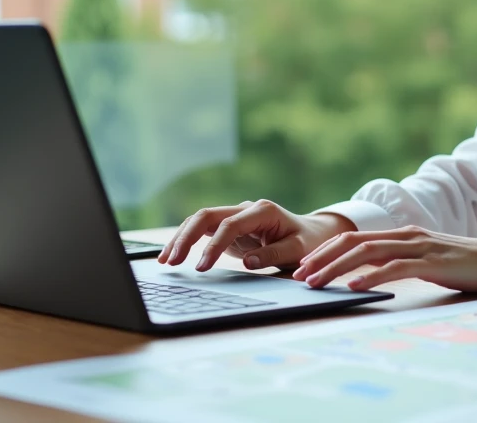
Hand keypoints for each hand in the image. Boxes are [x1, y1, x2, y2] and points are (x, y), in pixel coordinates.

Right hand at [157, 199, 356, 271]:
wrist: (312, 234)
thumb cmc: (307, 242)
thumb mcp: (298, 250)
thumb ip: (274, 255)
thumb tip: (248, 262)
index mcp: (263, 211)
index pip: (230, 225)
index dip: (213, 246)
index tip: (202, 268)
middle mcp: (246, 208)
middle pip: (207, 215)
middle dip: (187, 237)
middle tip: (171, 261)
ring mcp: (236, 215)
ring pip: (200, 220)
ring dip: (181, 238)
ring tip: (165, 261)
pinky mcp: (229, 227)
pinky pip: (203, 230)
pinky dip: (186, 240)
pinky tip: (171, 255)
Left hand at [291, 226, 476, 292]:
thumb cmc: (460, 265)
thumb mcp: (423, 261)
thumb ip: (398, 262)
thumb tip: (366, 277)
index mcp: (401, 234)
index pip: (354, 237)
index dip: (326, 251)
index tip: (304, 267)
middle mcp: (406, 235)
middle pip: (354, 241)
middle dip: (322, 258)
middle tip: (299, 276)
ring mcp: (419, 246)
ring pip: (368, 252)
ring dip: (337, 268)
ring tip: (316, 282)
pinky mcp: (432, 261)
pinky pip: (395, 267)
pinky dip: (371, 277)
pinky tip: (354, 287)